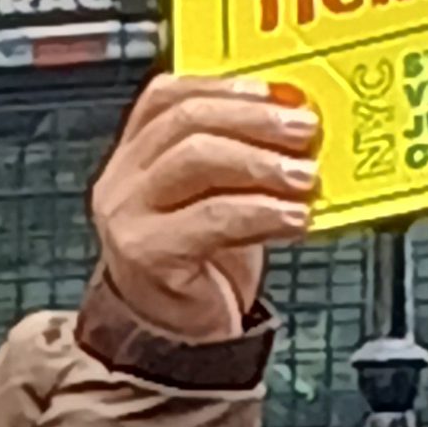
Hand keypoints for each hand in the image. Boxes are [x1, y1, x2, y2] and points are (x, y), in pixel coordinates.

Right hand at [89, 74, 319, 344]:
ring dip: (263, 163)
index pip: (169, 96)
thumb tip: (295, 114)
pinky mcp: (147, 255)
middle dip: (255, 119)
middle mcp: (122, 181)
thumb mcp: (214, 195)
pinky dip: (263, 212)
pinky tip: (295, 219)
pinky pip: (213, 217)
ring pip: (197, 159)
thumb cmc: (201, 262)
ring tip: (305, 177)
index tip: (277, 91)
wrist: (178, 339)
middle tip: (306, 130)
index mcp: (134, 155)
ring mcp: (128, 218)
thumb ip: (236, 153)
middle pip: (187, 121)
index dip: (226, 87)